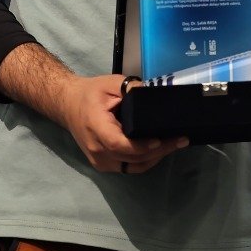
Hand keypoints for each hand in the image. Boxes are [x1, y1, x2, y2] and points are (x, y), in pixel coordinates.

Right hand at [50, 74, 187, 173]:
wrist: (68, 105)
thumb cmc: (90, 93)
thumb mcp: (110, 83)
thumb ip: (131, 88)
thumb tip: (153, 93)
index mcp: (96, 127)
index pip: (118, 143)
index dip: (140, 146)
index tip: (160, 139)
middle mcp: (96, 149)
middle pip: (130, 157)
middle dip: (159, 150)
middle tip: (182, 139)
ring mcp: (99, 160)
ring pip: (132, 166)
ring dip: (155, 157)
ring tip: (176, 144)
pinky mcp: (104, 164)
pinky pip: (128, 167)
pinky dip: (146, 161)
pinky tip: (161, 150)